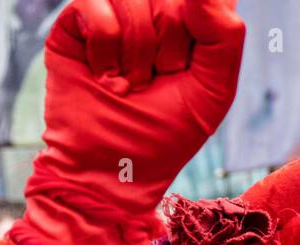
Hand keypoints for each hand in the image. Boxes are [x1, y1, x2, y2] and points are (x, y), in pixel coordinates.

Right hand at [36, 0, 243, 221]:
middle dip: (168, 47)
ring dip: (136, 52)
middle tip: (153, 83)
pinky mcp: (75, 22)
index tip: (186, 68)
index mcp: (191, 22)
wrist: (110, 172)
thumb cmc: (161, 136)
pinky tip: (103, 76)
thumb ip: (225, 34)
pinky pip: (94, 4)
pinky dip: (104, 47)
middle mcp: (152, 10)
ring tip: (127, 85)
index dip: (201, 28)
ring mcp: (112, 13)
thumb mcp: (213, 92)